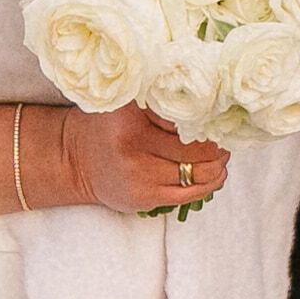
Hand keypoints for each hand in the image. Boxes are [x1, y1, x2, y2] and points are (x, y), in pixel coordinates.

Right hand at [32, 98, 227, 224]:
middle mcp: (133, 145)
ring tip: (222, 154)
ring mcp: (139, 175)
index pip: (186, 117)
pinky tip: (216, 173)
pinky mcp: (144, 197)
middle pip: (196, 147)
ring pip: (198, 171)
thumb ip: (159, 101)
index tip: (219, 114)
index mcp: (130, 116)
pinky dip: (210, 183)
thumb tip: (209, 104)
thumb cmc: (108, 127)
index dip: (208, 117)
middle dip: (218, 143)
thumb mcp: (126, 103)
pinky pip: (190, 193)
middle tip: (225, 136)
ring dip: (218, 164)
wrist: (74, 161)